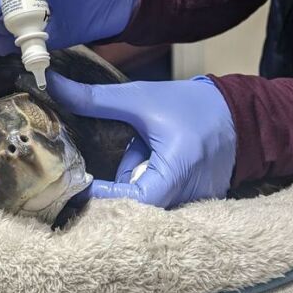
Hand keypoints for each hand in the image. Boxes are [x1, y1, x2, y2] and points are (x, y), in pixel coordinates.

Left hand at [46, 72, 236, 207]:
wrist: (240, 115)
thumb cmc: (191, 106)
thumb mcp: (141, 98)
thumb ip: (95, 99)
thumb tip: (53, 84)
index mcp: (176, 171)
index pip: (130, 198)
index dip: (100, 195)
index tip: (76, 182)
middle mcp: (186, 196)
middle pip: (133, 207)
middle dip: (110, 192)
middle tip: (83, 178)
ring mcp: (191, 205)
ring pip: (143, 204)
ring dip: (130, 184)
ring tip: (133, 156)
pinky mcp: (192, 205)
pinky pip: (157, 202)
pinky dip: (145, 185)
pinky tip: (148, 161)